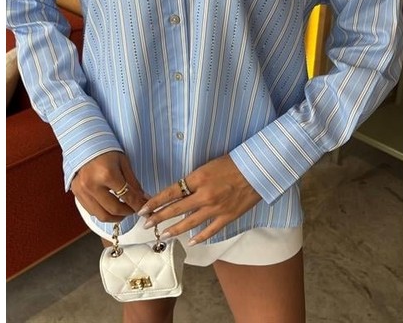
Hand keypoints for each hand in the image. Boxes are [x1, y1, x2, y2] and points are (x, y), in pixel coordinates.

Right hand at [71, 151, 146, 221]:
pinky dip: (102, 213)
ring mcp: (82, 191)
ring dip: (115, 217)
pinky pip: (91, 211)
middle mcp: (92, 185)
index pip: (127, 197)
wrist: (84, 144)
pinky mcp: (76, 194)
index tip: (145, 209)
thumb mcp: (123, 162)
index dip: (138, 205)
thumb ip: (133, 183)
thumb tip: (143, 198)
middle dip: (127, 213)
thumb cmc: (105, 150)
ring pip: (101, 216)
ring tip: (123, 211)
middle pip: (114, 210)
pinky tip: (109, 207)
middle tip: (134, 209)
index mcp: (107, 175)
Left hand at [138, 155, 260, 243]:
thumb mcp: (209, 165)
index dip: (156, 202)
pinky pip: (210, 230)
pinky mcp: (227, 216)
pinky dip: (200, 237)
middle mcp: (204, 195)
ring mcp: (216, 208)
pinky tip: (191, 241)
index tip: (144, 209)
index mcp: (198, 178)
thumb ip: (195, 179)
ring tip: (163, 234)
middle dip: (159, 217)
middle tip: (146, 224)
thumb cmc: (234, 162)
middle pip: (176, 209)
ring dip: (174, 229)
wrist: (258, 169)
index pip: (171, 192)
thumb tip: (181, 191)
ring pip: (190, 223)